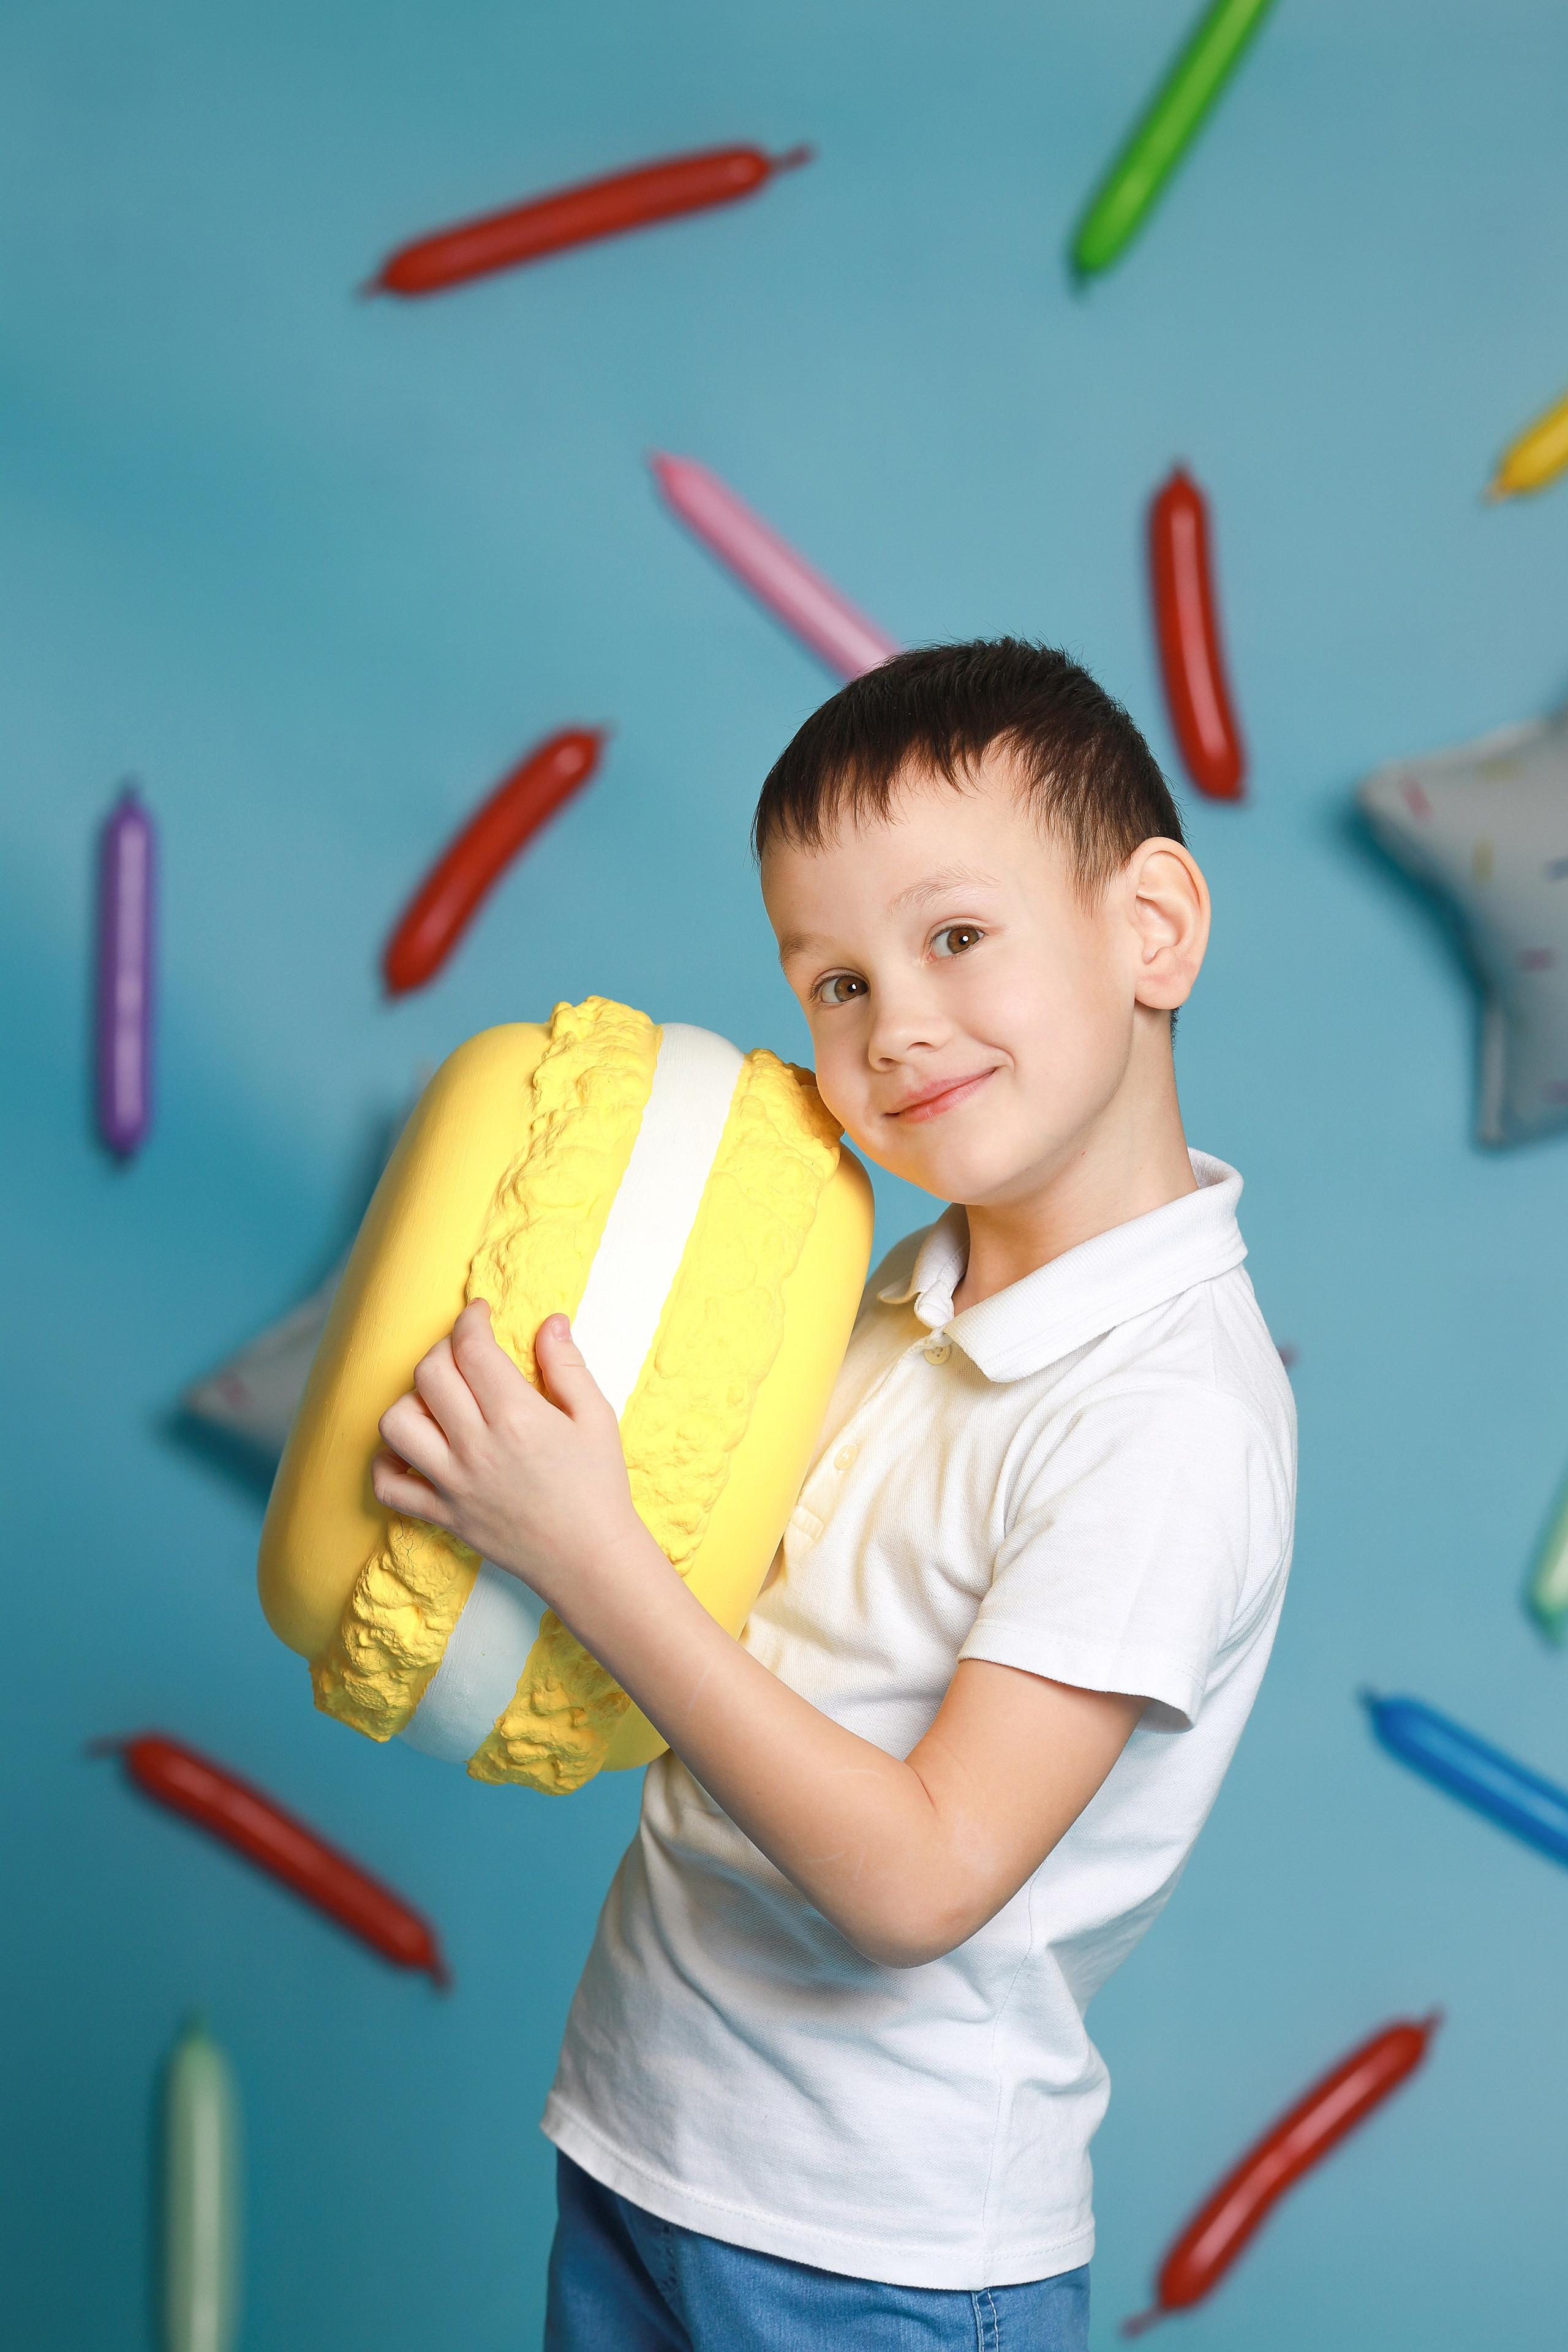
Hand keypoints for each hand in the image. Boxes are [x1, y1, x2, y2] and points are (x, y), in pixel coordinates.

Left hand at [371, 1301, 640, 1609]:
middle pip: (430, 1374)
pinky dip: (387, 1464)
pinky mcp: (442, 1515)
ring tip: (439, 1402)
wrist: (590, 1560)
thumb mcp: (596, 1417)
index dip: (471, 1320)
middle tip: (464, 1352)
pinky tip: (412, 1450)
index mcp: (517, 1416)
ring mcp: (452, 1483)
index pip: (472, 1348)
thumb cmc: (599, 1487)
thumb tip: (550, 1322)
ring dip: (411, 1400)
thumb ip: (568, 1365)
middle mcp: (476, 1446)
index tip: (479, 1314)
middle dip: (443, 1349)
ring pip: (397, 1423)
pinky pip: (388, 1486)